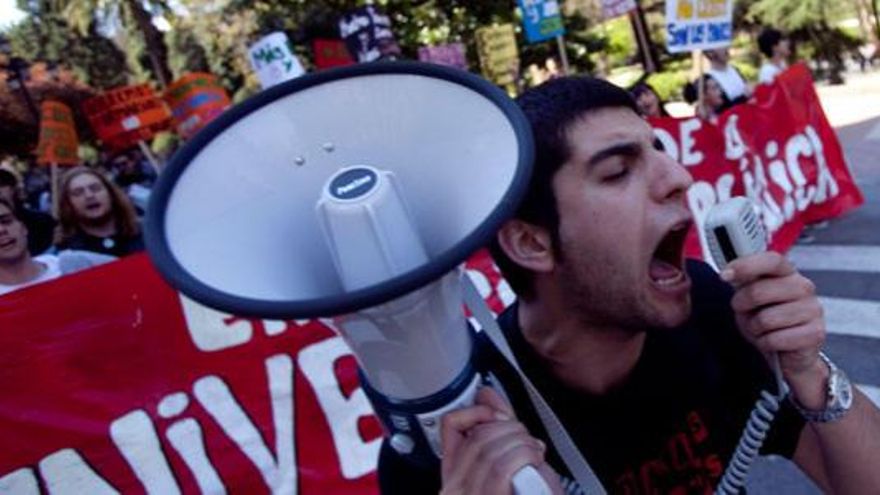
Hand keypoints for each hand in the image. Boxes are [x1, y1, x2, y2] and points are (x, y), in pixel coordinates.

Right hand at [439, 387, 562, 494]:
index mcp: (455, 476)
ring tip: (534, 453)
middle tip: (527, 440)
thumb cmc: (527, 494)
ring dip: (522, 443)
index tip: (499, 413)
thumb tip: (488, 396)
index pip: (451, 425)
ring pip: (490, 450)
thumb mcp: (508, 464)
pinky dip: (524, 455)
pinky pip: (501, 468)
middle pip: (476, 436)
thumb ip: (497, 431)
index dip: (478, 411)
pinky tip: (534, 461)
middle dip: (510, 428)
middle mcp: (454, 488)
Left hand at [723, 252, 827, 400]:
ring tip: (762, 329)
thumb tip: (728, 274)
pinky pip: (774, 339)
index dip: (746, 265)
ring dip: (754, 328)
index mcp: (787, 273)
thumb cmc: (767, 321)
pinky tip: (773, 342)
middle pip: (758, 291)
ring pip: (764, 319)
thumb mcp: (749, 298)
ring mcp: (813, 310)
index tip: (724, 276)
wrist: (787, 353)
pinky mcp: (815, 333)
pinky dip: (765, 343)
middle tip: (746, 312)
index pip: (771, 260)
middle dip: (742, 306)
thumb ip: (743, 283)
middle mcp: (804, 288)